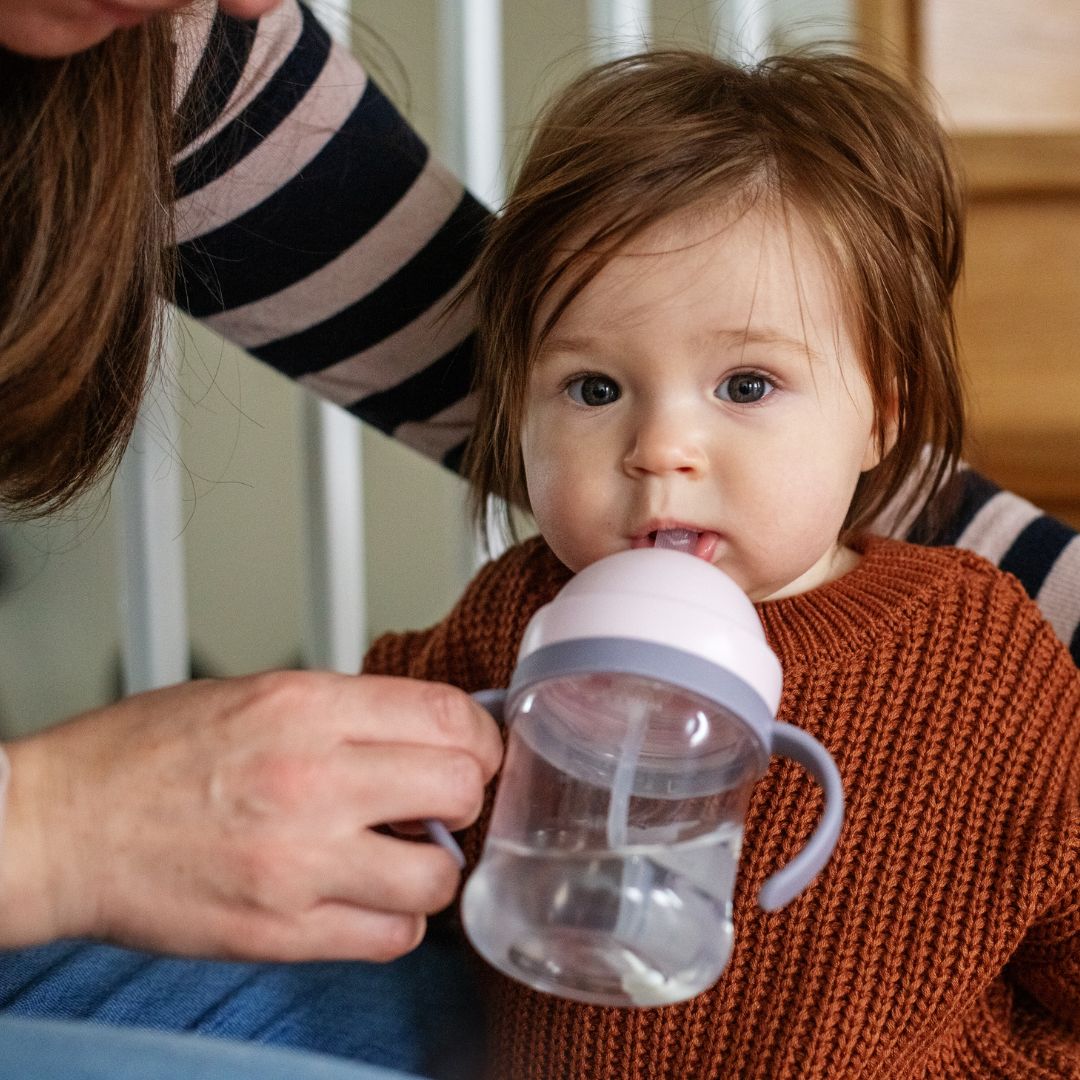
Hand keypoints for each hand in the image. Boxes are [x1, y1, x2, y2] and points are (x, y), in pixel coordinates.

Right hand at [0, 672, 500, 961]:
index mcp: (307, 707)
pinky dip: (398, 921)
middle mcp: (312, 779)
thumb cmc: (148, 754)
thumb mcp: (258, 694)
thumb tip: (426, 732)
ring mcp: (299, 863)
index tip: (478, 751)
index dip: (482, 737)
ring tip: (406, 856)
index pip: (449, 716)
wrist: (65, 825)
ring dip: (437, 868)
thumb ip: (349, 713)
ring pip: (439, 877)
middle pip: (461, 788)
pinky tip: (370, 899)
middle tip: (447, 801)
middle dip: (469, 796)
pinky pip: (392, 938)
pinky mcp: (281, 931)